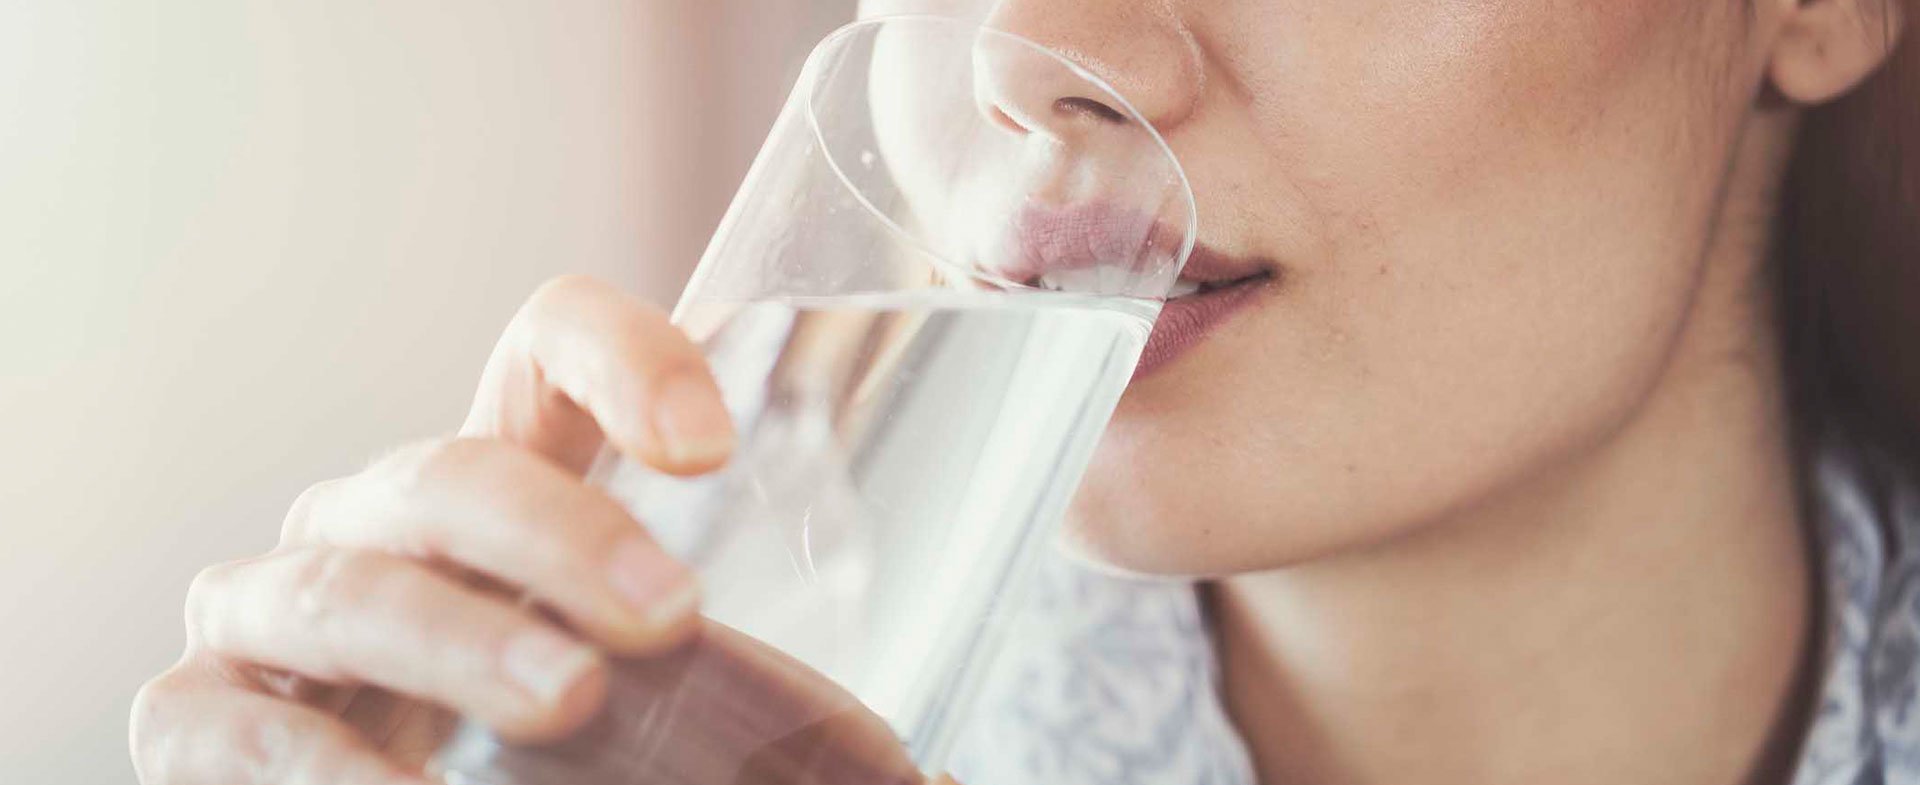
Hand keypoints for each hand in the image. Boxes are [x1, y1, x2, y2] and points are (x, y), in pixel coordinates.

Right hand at [130, 275, 739, 783]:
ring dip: (454, 636)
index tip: (710, 445)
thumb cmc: (583, 759)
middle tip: (666, 617)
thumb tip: (933, 783)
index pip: (544, 349)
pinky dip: (295, 754)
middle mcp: (384, 521)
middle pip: (449, 469)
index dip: (619, 356)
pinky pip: (208, 715)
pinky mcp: (198, 718)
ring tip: (563, 699)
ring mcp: (278, 612)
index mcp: (510, 480)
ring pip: (343, 582)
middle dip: (556, 532)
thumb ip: (758, 699)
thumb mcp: (679, 704)